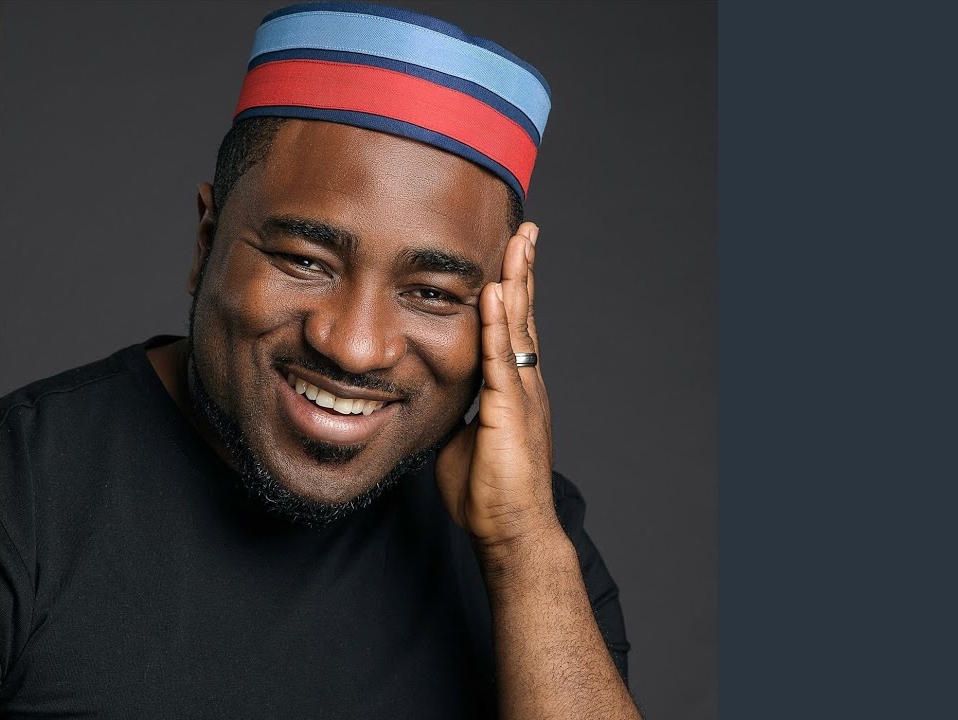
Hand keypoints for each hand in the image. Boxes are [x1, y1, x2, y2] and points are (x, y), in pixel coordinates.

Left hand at [435, 222, 559, 550]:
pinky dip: (498, 325)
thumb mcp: (461, 439)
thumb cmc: (487, 493)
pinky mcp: (511, 411)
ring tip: (519, 242)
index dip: (511, 290)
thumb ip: (454, 411)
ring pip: (519, 327)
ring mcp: (522, 394)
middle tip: (526, 229)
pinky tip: (495, 294)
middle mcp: (524, 383)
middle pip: (522, 315)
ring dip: (517, 283)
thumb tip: (431, 397)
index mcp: (512, 388)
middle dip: (523, 270)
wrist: (509, 531)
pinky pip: (502, 359)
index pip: (511, 328)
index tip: (510, 254)